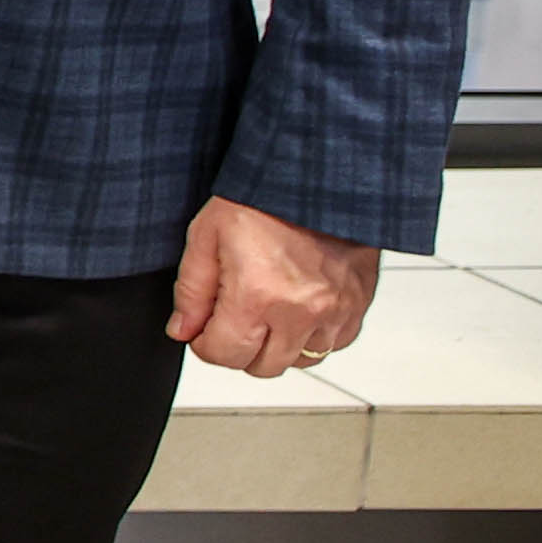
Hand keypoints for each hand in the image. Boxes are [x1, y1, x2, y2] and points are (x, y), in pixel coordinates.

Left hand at [167, 198, 377, 381]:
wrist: (319, 176)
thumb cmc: (262, 198)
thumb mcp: (206, 235)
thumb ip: (192, 291)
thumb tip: (183, 331)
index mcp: (258, 295)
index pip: (225, 354)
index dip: (205, 343)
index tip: (203, 328)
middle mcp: (301, 311)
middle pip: (262, 366)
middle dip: (239, 348)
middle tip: (232, 317)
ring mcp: (335, 311)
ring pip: (300, 361)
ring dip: (278, 346)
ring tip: (266, 311)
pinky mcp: (358, 305)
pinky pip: (333, 344)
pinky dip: (313, 336)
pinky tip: (297, 309)